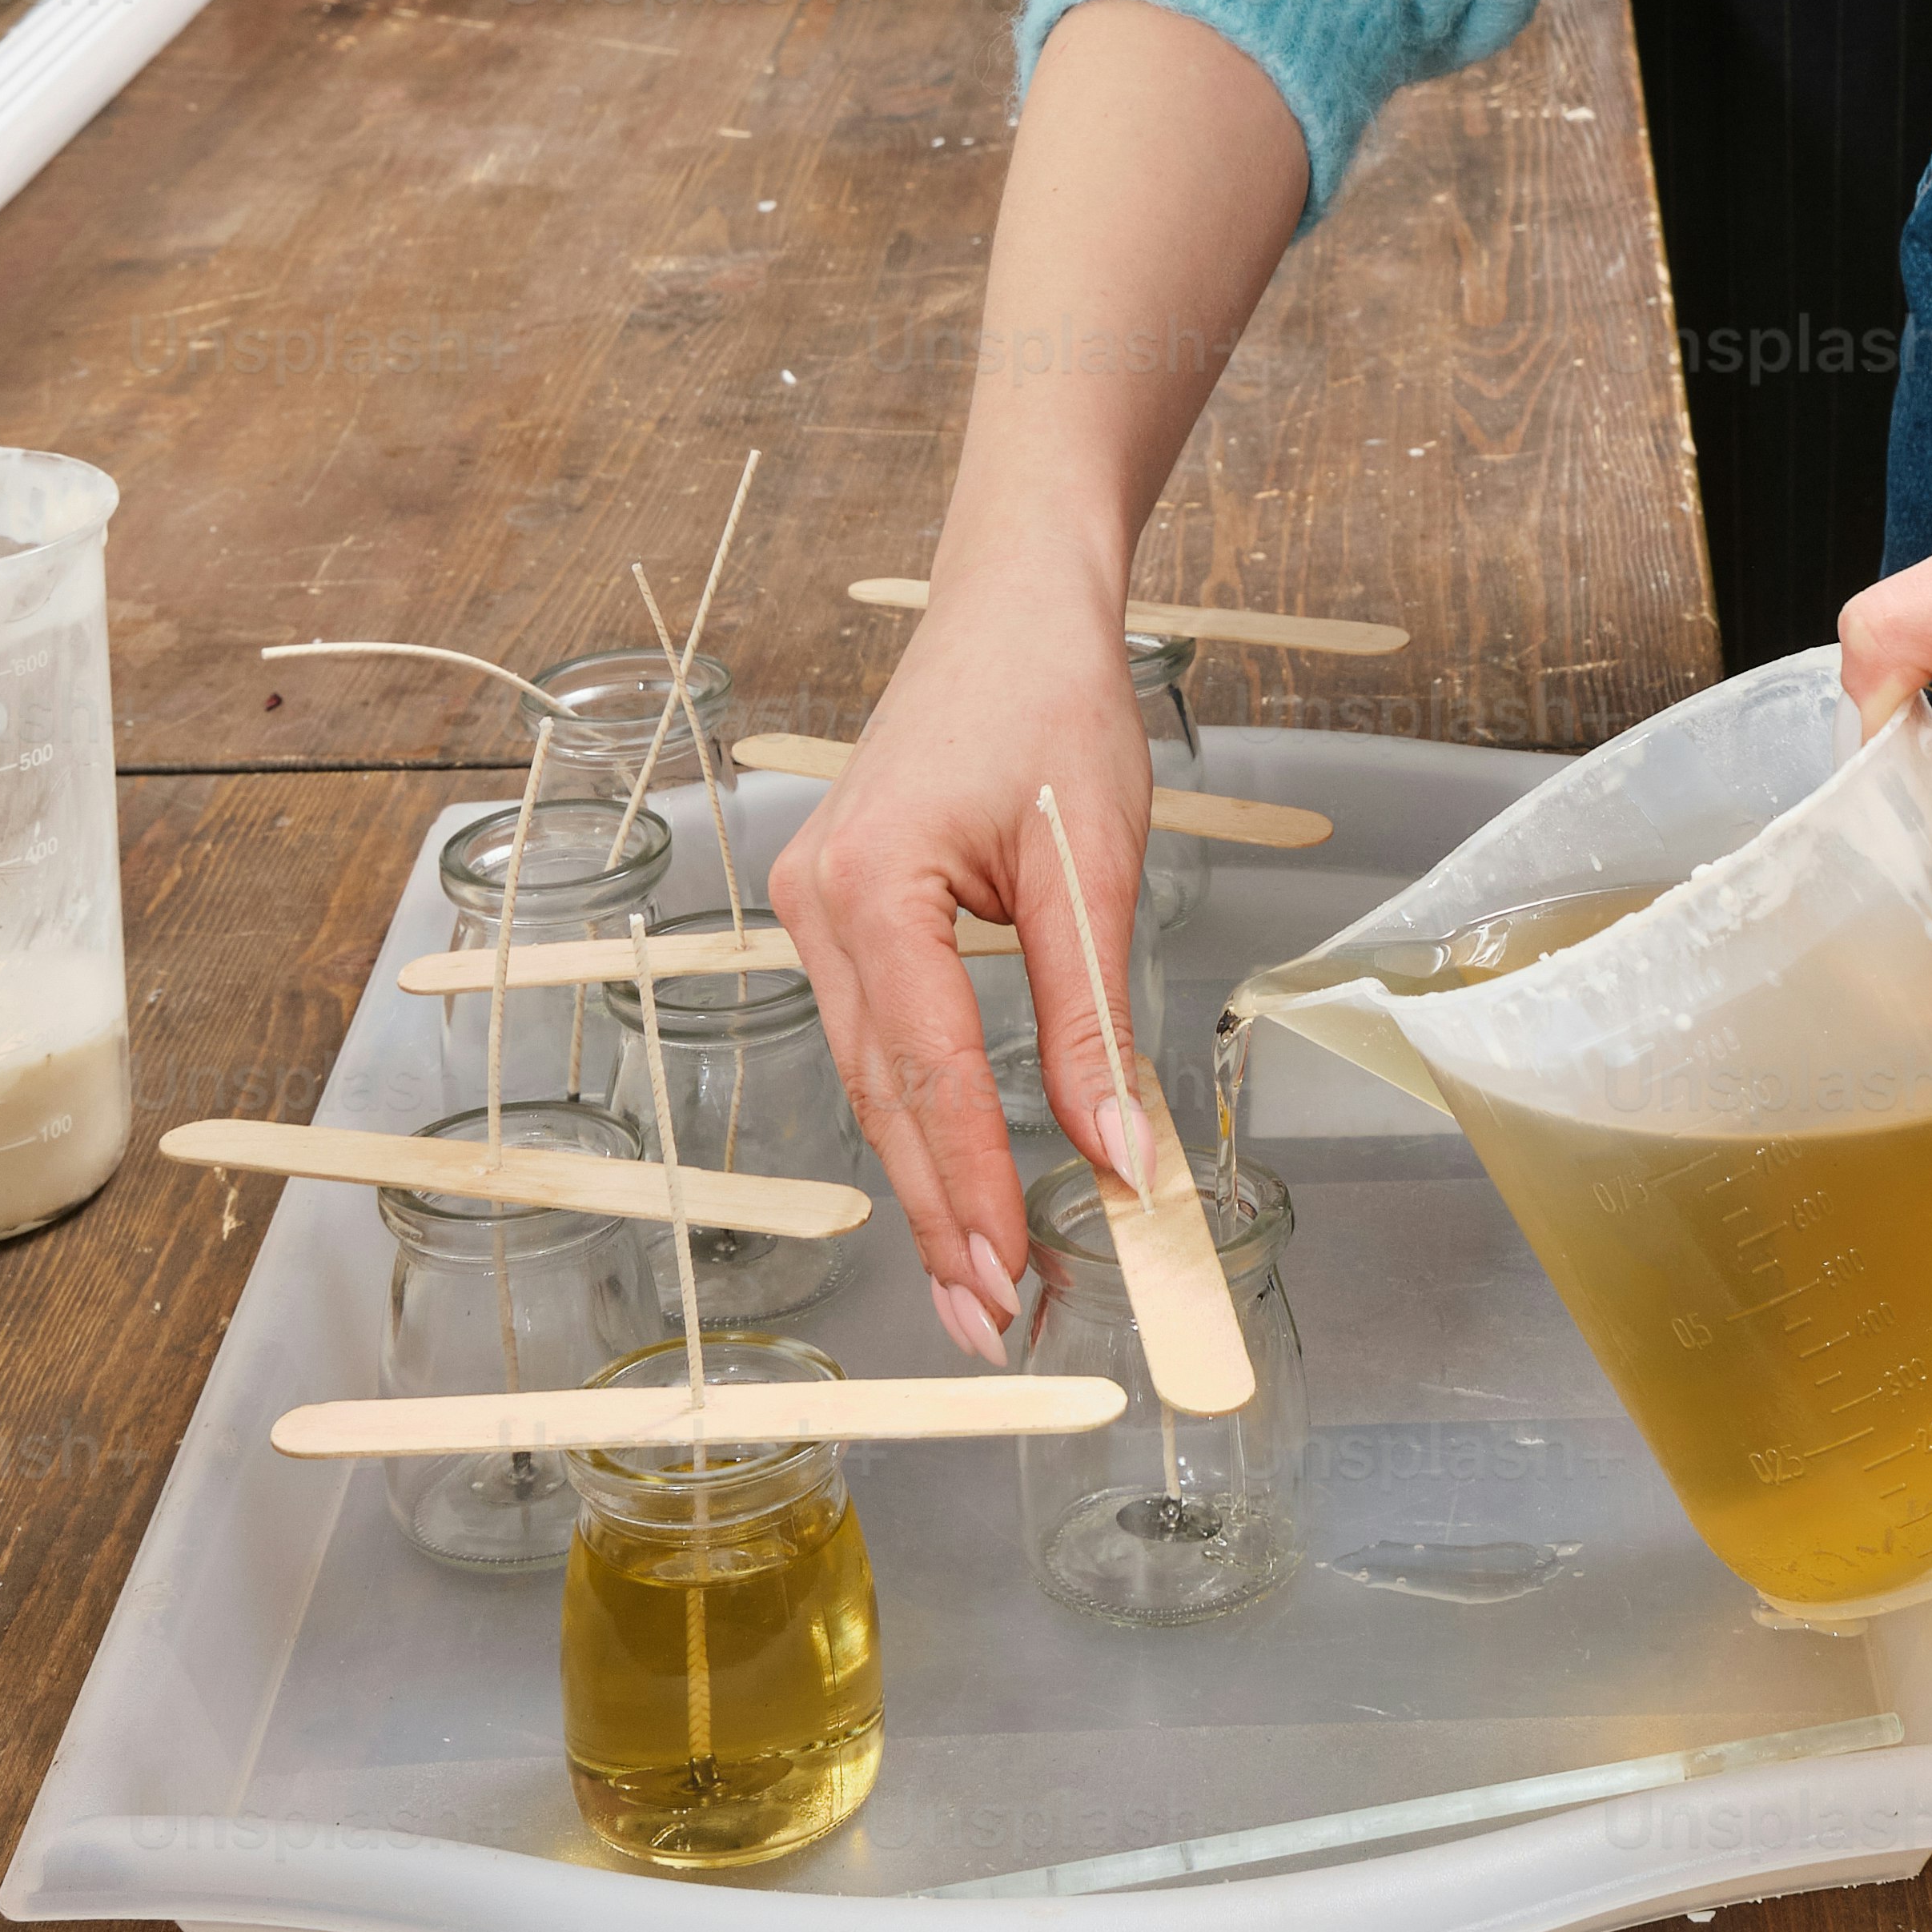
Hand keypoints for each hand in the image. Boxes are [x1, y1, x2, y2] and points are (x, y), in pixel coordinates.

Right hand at [768, 558, 1154, 1355]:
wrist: (1012, 605)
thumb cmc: (1055, 704)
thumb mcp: (1096, 864)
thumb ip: (1092, 1020)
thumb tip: (1118, 1155)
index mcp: (872, 885)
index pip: (927, 1075)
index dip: (970, 1189)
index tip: (1013, 1280)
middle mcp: (817, 900)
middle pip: (884, 1096)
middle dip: (940, 1218)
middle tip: (993, 1325)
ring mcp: (813, 903)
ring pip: (873, 1075)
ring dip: (926, 1181)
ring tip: (981, 1282)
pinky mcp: (836, 905)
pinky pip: (875, 1033)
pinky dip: (916, 1113)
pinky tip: (952, 1180)